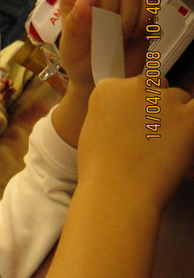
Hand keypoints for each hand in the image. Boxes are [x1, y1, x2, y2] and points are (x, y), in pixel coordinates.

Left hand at [59, 0, 155, 90]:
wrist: (101, 82)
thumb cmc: (80, 65)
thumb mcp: (71, 51)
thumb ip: (75, 28)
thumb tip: (85, 3)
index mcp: (74, 0)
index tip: (90, 3)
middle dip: (108, 9)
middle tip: (104, 34)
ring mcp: (121, 3)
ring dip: (126, 19)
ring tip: (118, 39)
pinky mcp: (141, 12)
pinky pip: (150, 1)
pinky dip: (144, 19)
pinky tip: (133, 36)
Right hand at [78, 75, 193, 208]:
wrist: (117, 192)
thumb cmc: (101, 171)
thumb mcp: (92, 131)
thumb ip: (111, 113)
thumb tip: (127, 115)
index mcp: (108, 89)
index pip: (126, 85)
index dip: (130, 104)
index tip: (129, 121)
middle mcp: (135, 87)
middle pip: (155, 86)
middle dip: (154, 105)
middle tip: (149, 133)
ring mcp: (164, 100)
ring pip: (180, 97)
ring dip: (176, 116)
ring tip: (164, 146)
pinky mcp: (189, 116)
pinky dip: (192, 119)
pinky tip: (185, 134)